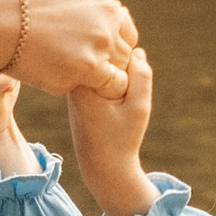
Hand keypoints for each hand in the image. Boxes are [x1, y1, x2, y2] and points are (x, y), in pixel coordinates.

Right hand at [1, 0, 143, 100]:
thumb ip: (81, 8)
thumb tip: (84, 15)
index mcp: (106, 7)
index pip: (127, 35)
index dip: (112, 46)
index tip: (96, 51)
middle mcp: (107, 31)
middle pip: (122, 59)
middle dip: (106, 65)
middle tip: (81, 68)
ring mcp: (95, 55)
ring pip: (113, 80)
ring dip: (95, 82)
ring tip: (67, 75)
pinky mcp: (77, 77)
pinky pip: (86, 90)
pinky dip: (73, 87)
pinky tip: (49, 75)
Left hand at [67, 48, 157, 215]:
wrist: (102, 166)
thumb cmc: (121, 138)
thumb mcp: (139, 107)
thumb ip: (142, 75)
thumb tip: (136, 50)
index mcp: (84, 81)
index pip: (117, 53)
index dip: (133, 72)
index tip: (124, 101)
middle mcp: (73, 80)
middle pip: (110, 56)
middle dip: (125, 72)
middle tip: (121, 104)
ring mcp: (75, 84)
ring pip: (107, 65)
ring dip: (120, 79)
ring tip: (116, 106)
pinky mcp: (80, 90)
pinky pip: (103, 76)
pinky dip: (114, 86)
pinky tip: (112, 107)